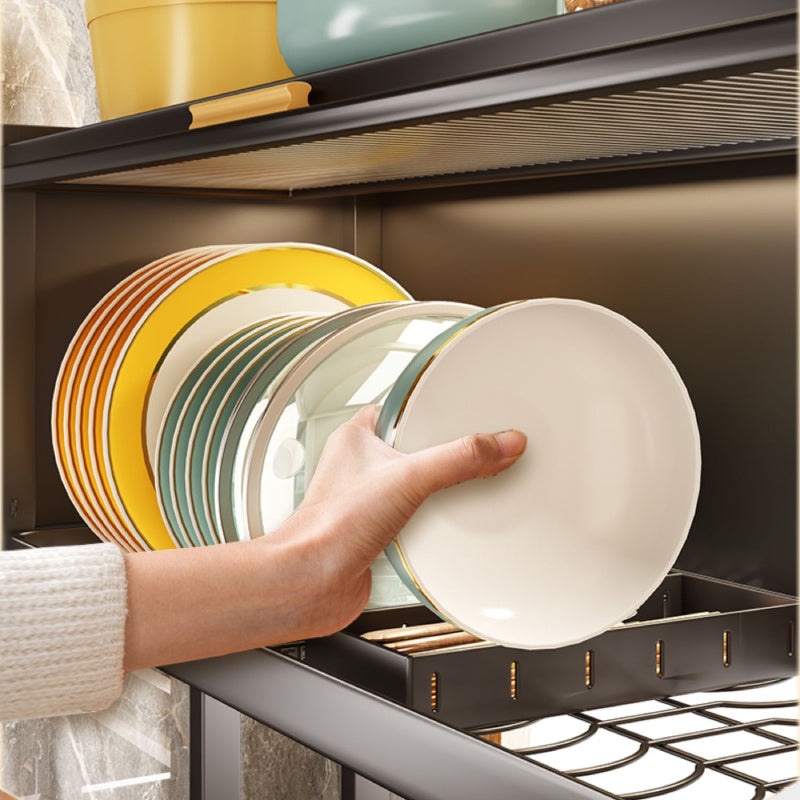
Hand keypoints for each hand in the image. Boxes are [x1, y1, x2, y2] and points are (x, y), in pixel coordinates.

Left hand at [270, 405, 526, 637]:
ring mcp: (368, 498)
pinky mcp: (377, 529)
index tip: (466, 410)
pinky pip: (414, 515)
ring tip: (462, 485)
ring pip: (415, 483)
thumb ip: (458, 458)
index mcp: (356, 436)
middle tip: (472, 450)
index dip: (435, 407)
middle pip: (417, 446)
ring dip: (438, 489)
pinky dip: (431, 518)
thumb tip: (501, 443)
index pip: (403, 407)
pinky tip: (445, 522)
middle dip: (444, 452)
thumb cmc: (330, 526)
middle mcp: (360, 465)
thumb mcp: (408, 478)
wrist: (312, 584)